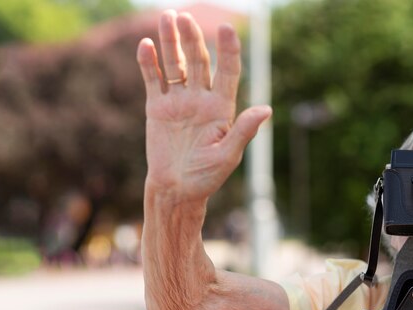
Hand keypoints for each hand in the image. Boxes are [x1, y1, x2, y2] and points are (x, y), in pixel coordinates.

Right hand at [136, 10, 271, 202]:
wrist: (176, 189)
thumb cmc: (206, 177)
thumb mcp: (228, 156)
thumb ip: (244, 131)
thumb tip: (266, 109)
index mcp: (222, 108)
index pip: (228, 72)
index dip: (228, 50)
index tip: (226, 28)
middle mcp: (201, 99)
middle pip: (199, 61)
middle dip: (192, 38)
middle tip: (185, 16)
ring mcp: (179, 102)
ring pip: (175, 65)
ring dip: (170, 43)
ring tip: (167, 17)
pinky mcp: (158, 108)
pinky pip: (153, 81)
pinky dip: (149, 64)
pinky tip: (146, 45)